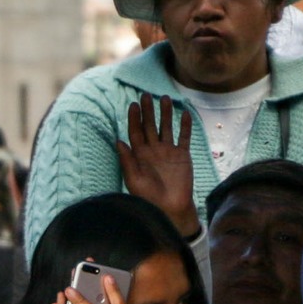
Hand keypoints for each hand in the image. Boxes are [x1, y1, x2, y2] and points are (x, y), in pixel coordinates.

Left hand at [115, 95, 197, 236]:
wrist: (170, 208)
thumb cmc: (148, 197)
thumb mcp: (134, 179)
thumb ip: (127, 160)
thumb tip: (117, 140)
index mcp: (139, 154)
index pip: (135, 132)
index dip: (134, 118)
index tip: (133, 104)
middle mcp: (153, 150)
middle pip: (150, 126)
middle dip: (148, 111)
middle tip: (146, 95)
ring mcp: (168, 151)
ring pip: (166, 127)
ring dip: (166, 114)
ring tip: (165, 98)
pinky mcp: (182, 155)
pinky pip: (184, 137)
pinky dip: (185, 126)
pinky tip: (185, 113)